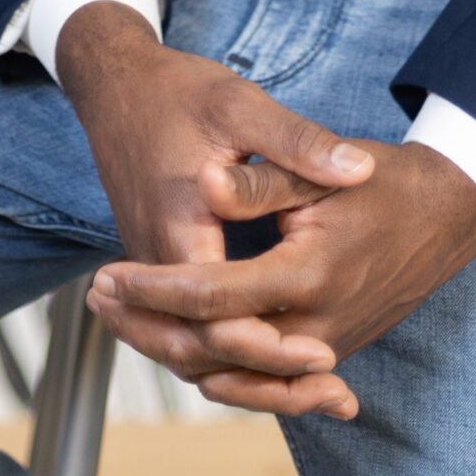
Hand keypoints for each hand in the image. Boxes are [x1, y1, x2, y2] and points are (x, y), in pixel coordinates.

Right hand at [56, 2, 374, 413]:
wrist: (114, 82)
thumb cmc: (178, 90)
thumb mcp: (241, 104)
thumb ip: (298, 141)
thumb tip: (360, 170)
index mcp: (180, 227)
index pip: (219, 316)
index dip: (272, 346)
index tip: (326, 355)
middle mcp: (157, 258)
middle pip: (200, 351)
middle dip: (267, 380)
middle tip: (335, 391)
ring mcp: (152, 264)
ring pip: (189, 349)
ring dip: (249, 376)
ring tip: (320, 392)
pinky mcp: (157, 262)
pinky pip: (186, 327)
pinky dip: (228, 352)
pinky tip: (276, 355)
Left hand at [86, 139, 475, 418]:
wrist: (447, 211)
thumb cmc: (383, 181)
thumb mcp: (321, 168)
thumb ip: (264, 181)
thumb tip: (210, 183)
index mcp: (307, 277)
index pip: (210, 299)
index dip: (151, 290)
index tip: (106, 275)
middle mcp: (315, 329)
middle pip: (211, 354)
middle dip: (148, 330)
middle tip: (98, 299)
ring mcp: (325, 349)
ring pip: (233, 376)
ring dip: (172, 351)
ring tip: (123, 320)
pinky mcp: (328, 352)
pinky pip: (260, 379)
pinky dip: (215, 368)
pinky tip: (179, 345)